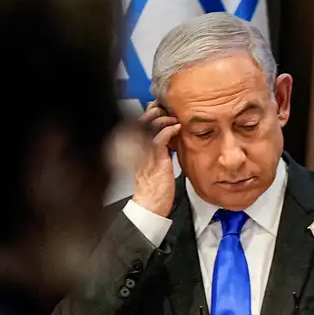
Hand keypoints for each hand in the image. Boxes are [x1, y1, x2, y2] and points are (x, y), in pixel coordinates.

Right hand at [132, 100, 180, 217]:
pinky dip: (169, 130)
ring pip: (151, 125)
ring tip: (174, 119)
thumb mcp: (156, 163)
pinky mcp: (155, 158)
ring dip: (164, 118)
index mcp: (137, 147)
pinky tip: (177, 128)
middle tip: (168, 110)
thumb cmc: (154, 188)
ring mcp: (146, 151)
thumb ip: (160, 149)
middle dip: (155, 110)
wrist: (150, 205)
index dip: (150, 112)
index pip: (140, 122)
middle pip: (142, 119)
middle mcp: (138, 147)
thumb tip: (170, 137)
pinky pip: (161, 137)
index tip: (162, 109)